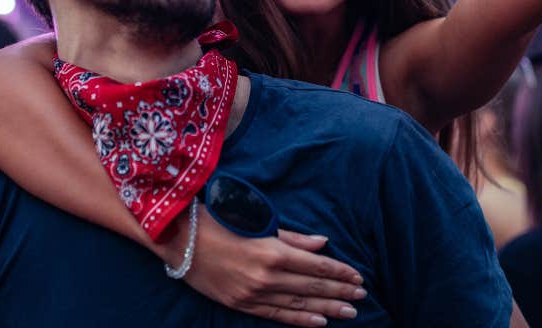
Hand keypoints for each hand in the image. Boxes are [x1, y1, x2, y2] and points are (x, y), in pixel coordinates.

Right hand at [171, 206, 366, 326]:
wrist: (180, 241)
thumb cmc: (219, 222)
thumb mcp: (258, 222)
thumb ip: (292, 238)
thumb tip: (322, 243)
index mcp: (272, 252)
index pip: (316, 265)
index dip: (339, 272)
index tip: (358, 277)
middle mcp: (265, 276)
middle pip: (311, 286)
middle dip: (339, 291)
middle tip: (361, 297)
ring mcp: (253, 294)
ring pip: (298, 304)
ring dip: (327, 308)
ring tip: (349, 312)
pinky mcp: (241, 304)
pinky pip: (276, 315)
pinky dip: (300, 319)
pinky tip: (319, 322)